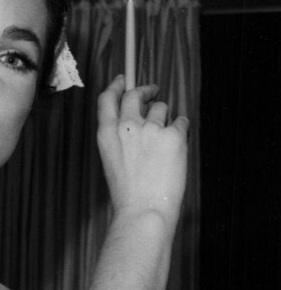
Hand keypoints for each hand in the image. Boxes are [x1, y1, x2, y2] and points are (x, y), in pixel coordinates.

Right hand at [97, 75, 188, 227]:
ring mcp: (150, 128)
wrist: (144, 209)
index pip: (108, 99)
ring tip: (165, 140)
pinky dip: (181, 129)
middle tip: (153, 92)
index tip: (122, 80)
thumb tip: (135, 120)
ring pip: (161, 108)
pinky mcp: (174, 136)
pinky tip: (178, 146)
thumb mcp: (111, 159)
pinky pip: (181, 122)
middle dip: (145, 90)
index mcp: (107, 133)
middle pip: (134, 95)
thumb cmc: (128, 192)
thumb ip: (120, 136)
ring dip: (164, 117)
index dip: (116, 85)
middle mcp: (127, 125)